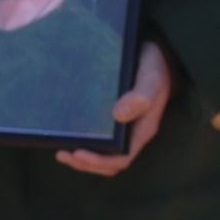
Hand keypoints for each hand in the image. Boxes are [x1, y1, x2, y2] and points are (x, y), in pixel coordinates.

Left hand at [56, 41, 171, 176]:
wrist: (158, 56)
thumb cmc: (155, 68)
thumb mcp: (150, 79)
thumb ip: (140, 97)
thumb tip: (118, 115)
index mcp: (142, 130)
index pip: (121, 158)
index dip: (99, 161)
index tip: (78, 153)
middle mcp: (132, 133)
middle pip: (109, 161)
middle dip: (86, 163)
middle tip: (61, 154)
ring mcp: (124, 127)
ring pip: (104, 153)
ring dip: (83, 157)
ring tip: (61, 152)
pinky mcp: (115, 118)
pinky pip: (100, 137)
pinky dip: (85, 142)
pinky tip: (69, 135)